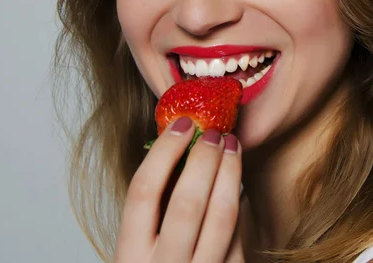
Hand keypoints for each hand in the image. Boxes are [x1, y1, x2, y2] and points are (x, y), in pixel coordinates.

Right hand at [114, 117, 244, 261]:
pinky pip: (241, 234)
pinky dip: (242, 203)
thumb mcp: (139, 248)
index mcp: (130, 256)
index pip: (143, 191)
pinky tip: (240, 183)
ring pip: (223, 215)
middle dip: (205, 158)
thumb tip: (179, 149)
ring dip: (231, 173)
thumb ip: (154, 209)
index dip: (165, 151)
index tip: (183, 123)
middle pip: (188, 201)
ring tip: (233, 145)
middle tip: (215, 132)